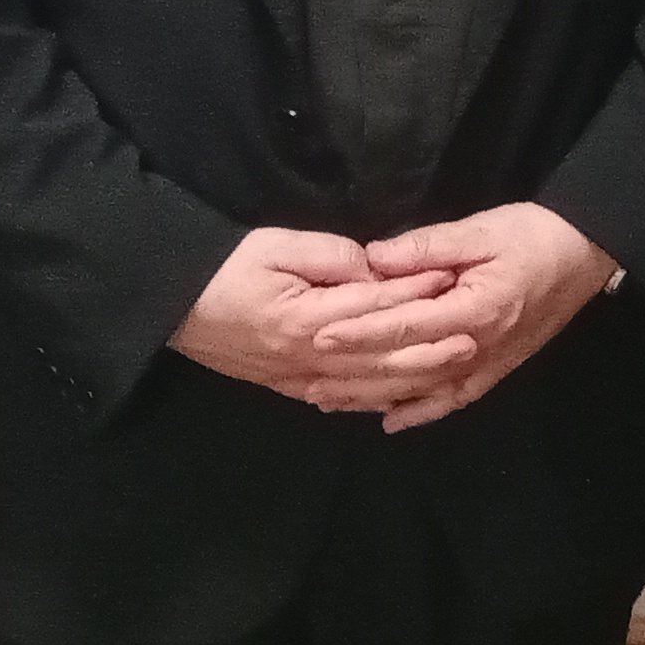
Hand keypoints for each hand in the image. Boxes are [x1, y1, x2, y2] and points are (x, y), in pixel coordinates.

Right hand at [167, 228, 458, 409]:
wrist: (172, 306)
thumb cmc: (224, 268)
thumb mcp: (276, 245)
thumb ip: (330, 257)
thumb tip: (374, 267)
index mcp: (307, 318)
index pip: (375, 307)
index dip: (415, 293)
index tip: (451, 279)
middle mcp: (308, 356)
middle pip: (381, 357)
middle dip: (429, 348)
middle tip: (472, 337)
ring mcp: (298, 378)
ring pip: (367, 386)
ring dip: (412, 379)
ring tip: (452, 368)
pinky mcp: (288, 386)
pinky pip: (341, 398)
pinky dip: (375, 399)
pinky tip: (401, 396)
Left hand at [314, 202, 620, 432]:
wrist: (588, 251)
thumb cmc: (534, 234)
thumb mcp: (481, 229)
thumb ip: (426, 246)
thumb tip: (372, 259)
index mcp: (474, 309)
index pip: (404, 326)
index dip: (359, 333)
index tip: (317, 337)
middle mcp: (477, 347)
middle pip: (405, 366)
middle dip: (353, 374)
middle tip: (304, 379)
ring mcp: (488, 364)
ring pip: (421, 389)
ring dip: (374, 397)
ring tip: (328, 401)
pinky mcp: (497, 369)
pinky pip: (453, 398)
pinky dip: (421, 411)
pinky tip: (391, 420)